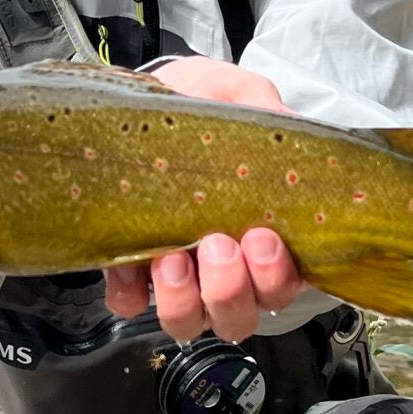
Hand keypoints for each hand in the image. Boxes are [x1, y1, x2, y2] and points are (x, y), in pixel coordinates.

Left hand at [102, 60, 304, 341]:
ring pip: (187, 319)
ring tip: (171, 258)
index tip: (263, 238)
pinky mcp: (129, 270)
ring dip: (182, 299)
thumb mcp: (242, 94)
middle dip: (230, 289)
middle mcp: (225, 268)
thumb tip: (283, 126)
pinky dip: (130, 291)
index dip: (276, 277)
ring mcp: (178, 275)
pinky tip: (131, 261)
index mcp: (266, 238)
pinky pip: (129, 303)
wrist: (148, 94)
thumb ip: (268, 110)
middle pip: (237, 315)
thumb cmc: (204, 104)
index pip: (284, 286)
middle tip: (217, 244)